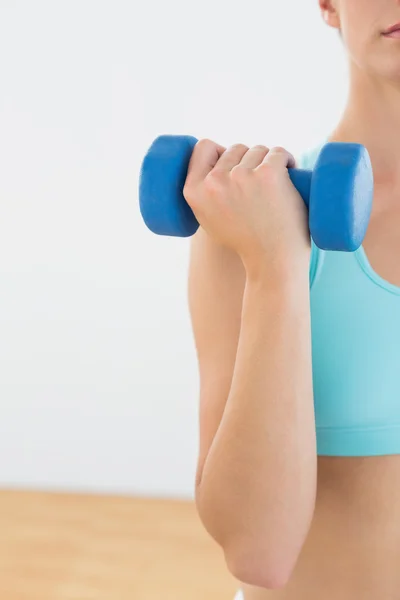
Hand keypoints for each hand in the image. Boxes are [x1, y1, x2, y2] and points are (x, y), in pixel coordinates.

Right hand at [182, 139, 310, 277]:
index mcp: (193, 191)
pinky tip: (290, 175)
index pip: (203, 147)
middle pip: (235, 148)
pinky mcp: (268, 173)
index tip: (234, 164)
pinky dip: (288, 161)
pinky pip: (279, 152)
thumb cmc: (245, 242)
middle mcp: (214, 181)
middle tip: (260, 187)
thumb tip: (213, 161)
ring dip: (269, 162)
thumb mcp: (208, 219)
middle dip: (249, 161)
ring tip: (275, 188)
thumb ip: (204, 194)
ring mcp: (241, 176)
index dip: (220, 151)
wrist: (272, 262)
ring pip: (258, 150)